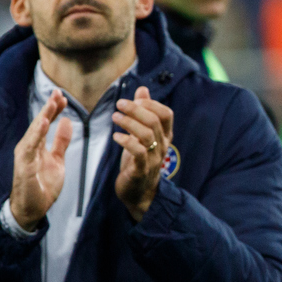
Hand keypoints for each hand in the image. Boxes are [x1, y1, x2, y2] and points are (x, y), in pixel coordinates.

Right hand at [11, 90, 71, 229]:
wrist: (32, 209)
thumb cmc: (42, 186)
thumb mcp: (57, 160)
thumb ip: (60, 141)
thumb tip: (67, 121)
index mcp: (37, 145)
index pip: (45, 123)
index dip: (53, 109)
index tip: (62, 96)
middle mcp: (29, 147)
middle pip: (39, 123)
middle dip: (48, 108)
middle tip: (57, 92)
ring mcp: (25, 155)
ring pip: (34, 132)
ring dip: (43, 117)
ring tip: (51, 103)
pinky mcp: (24, 165)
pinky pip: (31, 147)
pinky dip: (36, 134)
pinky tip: (42, 123)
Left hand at [113, 86, 174, 222]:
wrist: (139, 193)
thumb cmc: (139, 161)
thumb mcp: (142, 135)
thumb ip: (144, 112)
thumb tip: (143, 89)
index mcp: (164, 136)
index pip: (166, 114)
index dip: (151, 104)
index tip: (134, 101)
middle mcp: (162, 146)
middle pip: (154, 121)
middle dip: (136, 109)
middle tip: (119, 105)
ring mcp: (153, 158)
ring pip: (147, 134)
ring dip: (129, 123)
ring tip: (115, 118)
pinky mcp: (141, 170)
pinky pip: (138, 152)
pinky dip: (126, 141)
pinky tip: (116, 137)